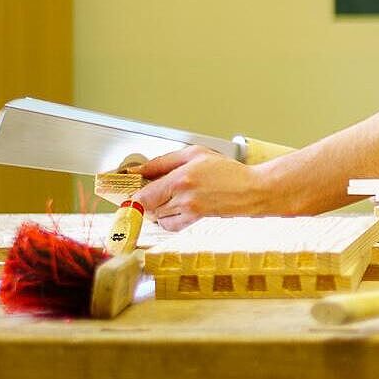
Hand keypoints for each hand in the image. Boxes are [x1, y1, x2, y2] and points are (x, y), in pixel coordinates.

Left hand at [131, 146, 277, 230]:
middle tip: (149, 189)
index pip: (143, 195)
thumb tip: (140, 170)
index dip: (132, 194)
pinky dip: (166, 218)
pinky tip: (174, 207)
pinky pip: (169, 224)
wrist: (250, 190)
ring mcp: (187, 212)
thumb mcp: (196, 154)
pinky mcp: (193, 220)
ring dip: (156, 207)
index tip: (128, 190)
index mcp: (180, 178)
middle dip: (144, 199)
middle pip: (147, 206)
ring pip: (156, 215)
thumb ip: (164, 161)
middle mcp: (182, 198)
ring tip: (167, 196)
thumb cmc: (227, 170)